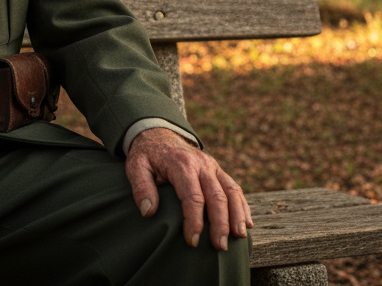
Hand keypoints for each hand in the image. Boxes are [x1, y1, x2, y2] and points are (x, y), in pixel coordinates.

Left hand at [125, 127, 253, 250]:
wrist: (159, 134)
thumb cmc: (147, 155)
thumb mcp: (135, 166)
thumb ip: (141, 188)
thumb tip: (149, 212)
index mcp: (181, 164)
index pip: (192, 196)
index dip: (194, 221)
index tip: (192, 241)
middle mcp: (201, 164)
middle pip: (216, 196)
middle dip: (220, 224)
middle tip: (220, 247)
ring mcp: (213, 167)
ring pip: (231, 191)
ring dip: (237, 215)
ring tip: (238, 237)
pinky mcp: (218, 170)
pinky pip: (234, 188)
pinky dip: (243, 206)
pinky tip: (246, 223)